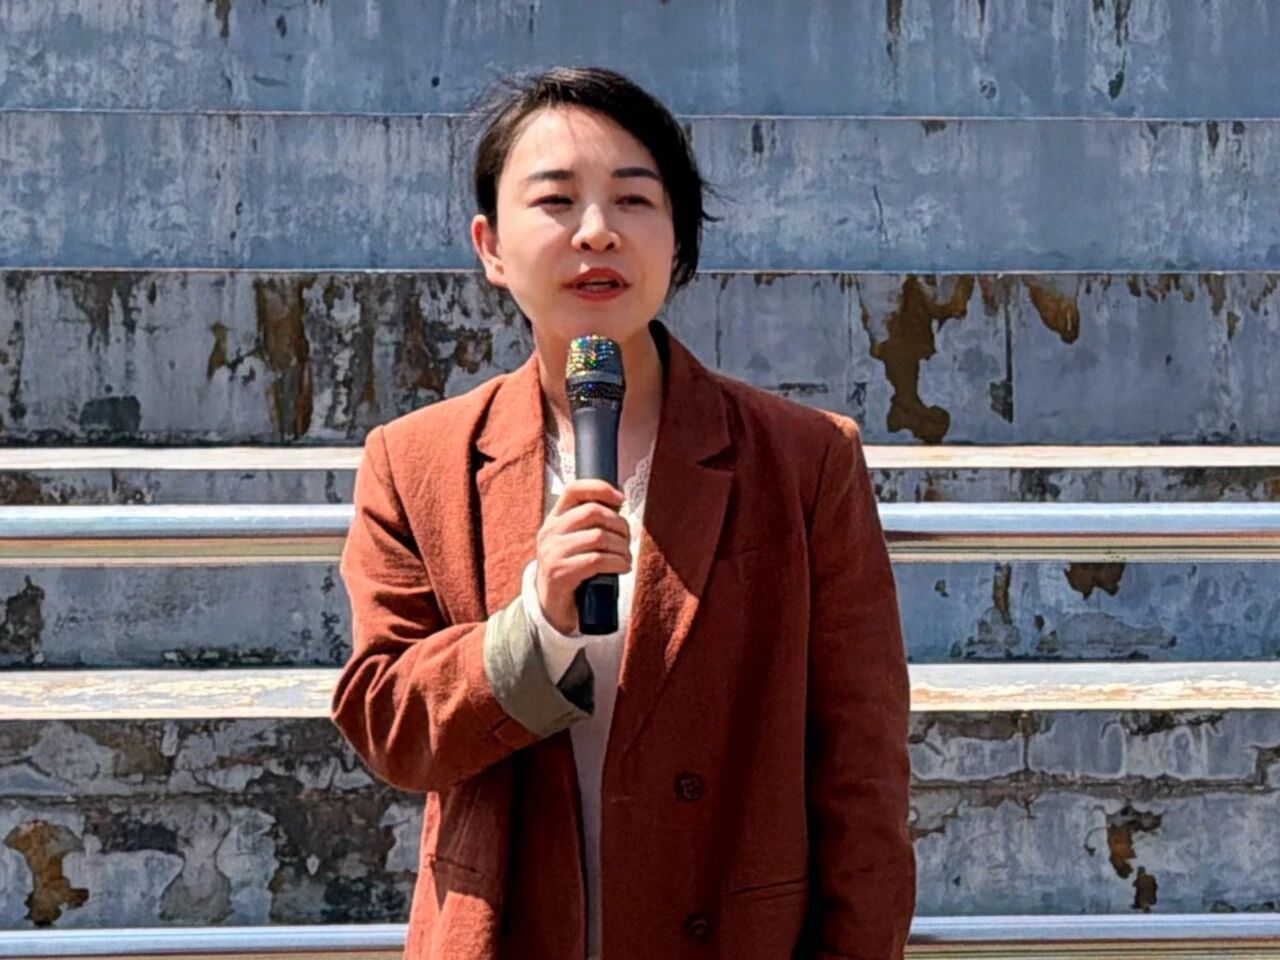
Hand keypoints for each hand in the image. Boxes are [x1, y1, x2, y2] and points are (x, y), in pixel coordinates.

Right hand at [534, 479, 631, 633]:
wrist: (551, 605)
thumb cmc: (572, 568)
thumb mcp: (576, 541)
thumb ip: (591, 522)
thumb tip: (618, 500)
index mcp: (554, 519)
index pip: (573, 489)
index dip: (600, 488)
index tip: (621, 500)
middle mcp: (550, 532)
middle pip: (593, 512)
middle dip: (619, 524)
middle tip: (627, 540)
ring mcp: (553, 553)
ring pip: (598, 537)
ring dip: (621, 548)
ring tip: (626, 558)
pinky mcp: (560, 574)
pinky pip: (597, 561)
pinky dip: (617, 563)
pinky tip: (623, 567)